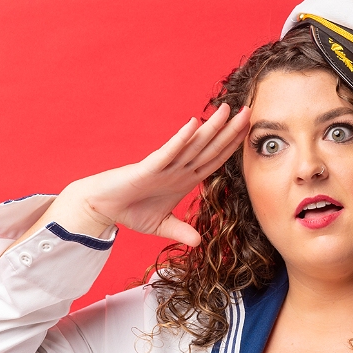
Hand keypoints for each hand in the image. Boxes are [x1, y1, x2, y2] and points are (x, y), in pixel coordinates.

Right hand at [16, 104, 249, 247]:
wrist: (102, 207)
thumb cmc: (130, 210)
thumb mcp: (160, 226)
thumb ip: (180, 230)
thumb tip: (198, 242)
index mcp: (184, 179)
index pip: (214, 160)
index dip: (232, 147)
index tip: (250, 133)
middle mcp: (178, 169)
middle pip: (209, 148)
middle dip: (230, 131)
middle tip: (249, 111)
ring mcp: (164, 166)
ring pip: (193, 145)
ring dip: (210, 128)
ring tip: (227, 110)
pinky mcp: (148, 168)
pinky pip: (168, 152)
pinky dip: (180, 140)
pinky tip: (193, 125)